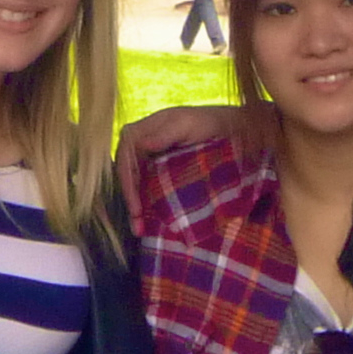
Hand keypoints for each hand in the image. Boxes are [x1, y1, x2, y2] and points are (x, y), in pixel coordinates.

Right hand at [111, 98, 253, 225]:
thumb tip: (142, 145)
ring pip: (134, 184)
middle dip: (130, 199)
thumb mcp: (187, 124)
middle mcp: (141, 145)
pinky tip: (147, 222)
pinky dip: (146, 204)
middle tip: (137, 225)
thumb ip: (165, 133)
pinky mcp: (158, 170)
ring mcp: (149, 158)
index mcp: (143, 130)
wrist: (227, 129)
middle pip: (126, 173)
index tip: (136, 205)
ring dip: (136, 207)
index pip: (125, 156)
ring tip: (140, 230)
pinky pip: (146, 187)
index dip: (127, 181)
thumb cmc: (207, 123)